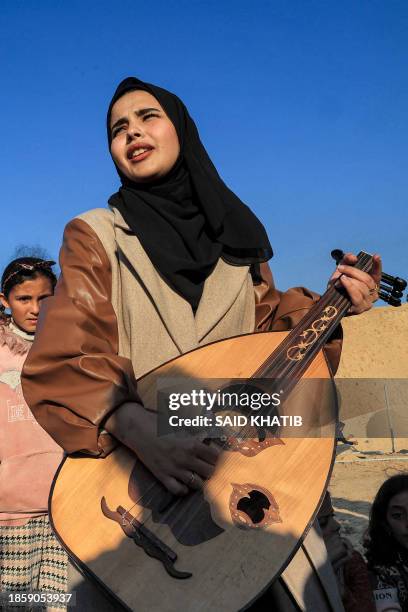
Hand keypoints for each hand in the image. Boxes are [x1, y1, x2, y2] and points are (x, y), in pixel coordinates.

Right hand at [105, 402, 220, 495]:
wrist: (139, 431)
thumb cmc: (161, 424)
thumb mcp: (182, 425)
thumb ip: (197, 432)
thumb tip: (209, 436)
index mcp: (192, 444)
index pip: (215, 457)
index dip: (218, 458)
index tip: (217, 457)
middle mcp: (185, 459)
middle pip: (209, 472)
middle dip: (211, 470)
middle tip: (209, 467)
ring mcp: (174, 469)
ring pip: (196, 484)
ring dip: (199, 480)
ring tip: (198, 476)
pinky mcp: (162, 476)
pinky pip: (178, 490)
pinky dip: (183, 489)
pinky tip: (184, 483)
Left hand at [329, 252, 381, 314]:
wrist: (329, 301)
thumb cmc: (338, 286)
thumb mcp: (342, 271)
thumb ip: (347, 261)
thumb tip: (354, 257)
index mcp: (371, 284)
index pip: (377, 274)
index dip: (377, 265)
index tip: (376, 256)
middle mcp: (373, 294)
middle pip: (367, 279)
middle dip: (353, 271)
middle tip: (341, 267)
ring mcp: (368, 303)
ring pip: (362, 287)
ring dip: (350, 280)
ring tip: (341, 277)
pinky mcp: (359, 309)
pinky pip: (356, 296)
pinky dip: (349, 287)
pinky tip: (342, 281)